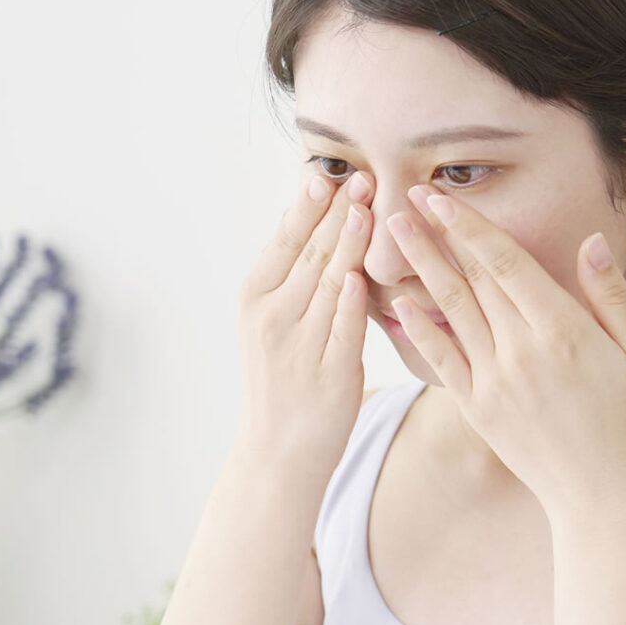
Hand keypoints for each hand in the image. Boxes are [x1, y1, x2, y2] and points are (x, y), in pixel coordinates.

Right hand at [236, 170, 374, 482]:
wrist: (277, 450)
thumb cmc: (281, 378)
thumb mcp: (270, 320)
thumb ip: (289, 274)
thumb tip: (307, 216)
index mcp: (256, 297)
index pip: (285, 240)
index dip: (310, 206)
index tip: (332, 174)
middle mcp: (272, 317)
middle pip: (309, 254)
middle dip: (337, 213)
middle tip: (362, 176)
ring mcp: (299, 346)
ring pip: (328, 283)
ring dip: (349, 243)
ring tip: (368, 208)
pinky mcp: (328, 375)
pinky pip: (343, 330)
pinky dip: (352, 302)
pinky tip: (361, 275)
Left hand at [384, 184, 625, 520]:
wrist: (606, 499)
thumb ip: (610, 297)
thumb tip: (588, 242)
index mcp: (563, 330)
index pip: (505, 263)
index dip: (469, 225)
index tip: (440, 196)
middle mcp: (521, 350)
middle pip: (470, 279)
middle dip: (435, 234)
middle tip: (403, 197)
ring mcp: (494, 381)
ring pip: (449, 311)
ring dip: (419, 267)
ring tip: (393, 233)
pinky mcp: (478, 409)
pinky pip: (441, 361)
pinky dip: (417, 331)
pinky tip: (396, 303)